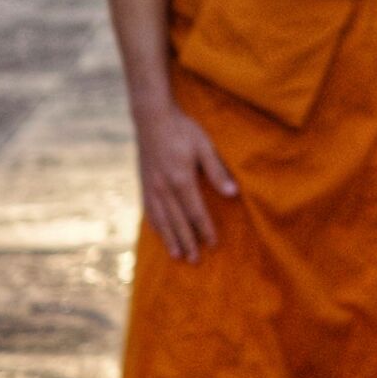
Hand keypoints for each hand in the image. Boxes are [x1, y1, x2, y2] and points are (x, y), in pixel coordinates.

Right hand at [135, 103, 237, 262]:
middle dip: (188, 241)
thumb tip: (233, 194)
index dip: (205, 229)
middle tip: (196, 260)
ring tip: (178, 255)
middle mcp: (163, 188)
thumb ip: (216, 171)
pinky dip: (156, 226)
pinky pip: (149, 211)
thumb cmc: (182, 129)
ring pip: (161, 220)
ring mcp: (151, 187)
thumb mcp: (204, 146)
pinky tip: (161, 234)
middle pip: (178, 221)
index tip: (213, 244)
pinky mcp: (143, 183)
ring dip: (170, 239)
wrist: (151, 117)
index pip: (196, 212)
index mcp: (181, 179)